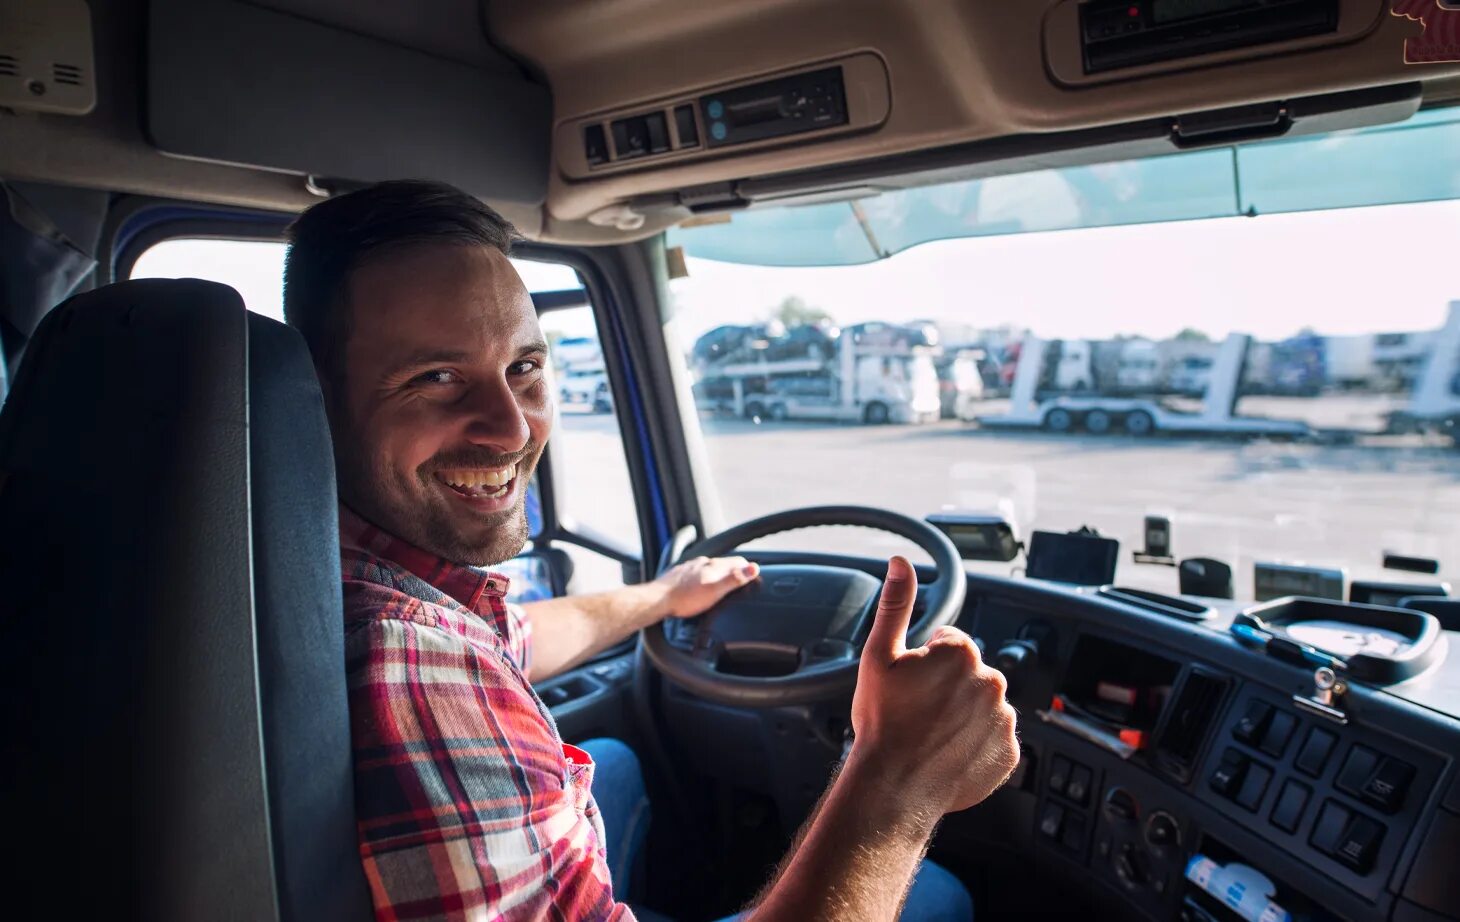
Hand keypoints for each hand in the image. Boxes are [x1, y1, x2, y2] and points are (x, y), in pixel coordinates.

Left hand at [655, 555, 759, 618]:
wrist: (658, 600)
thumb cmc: (685, 598)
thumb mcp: (715, 591)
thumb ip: (735, 579)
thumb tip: (753, 568)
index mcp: (713, 566)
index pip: (738, 561)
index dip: (748, 569)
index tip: (754, 576)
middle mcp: (702, 563)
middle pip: (724, 565)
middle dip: (733, 572)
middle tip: (740, 582)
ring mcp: (690, 568)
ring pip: (709, 568)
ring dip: (717, 575)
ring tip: (722, 585)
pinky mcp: (680, 574)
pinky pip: (696, 574)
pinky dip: (702, 579)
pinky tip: (700, 588)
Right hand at [848, 556, 1019, 816]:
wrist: (894, 786)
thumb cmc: (882, 722)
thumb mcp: (879, 656)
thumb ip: (896, 604)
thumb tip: (901, 562)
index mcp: (962, 652)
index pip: (949, 643)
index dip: (925, 661)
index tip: (910, 685)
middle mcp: (992, 681)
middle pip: (969, 673)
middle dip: (947, 686)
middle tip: (917, 710)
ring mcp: (1004, 719)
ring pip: (982, 705)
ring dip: (963, 714)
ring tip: (931, 734)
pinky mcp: (1009, 753)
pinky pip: (994, 739)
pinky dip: (975, 743)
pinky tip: (947, 752)